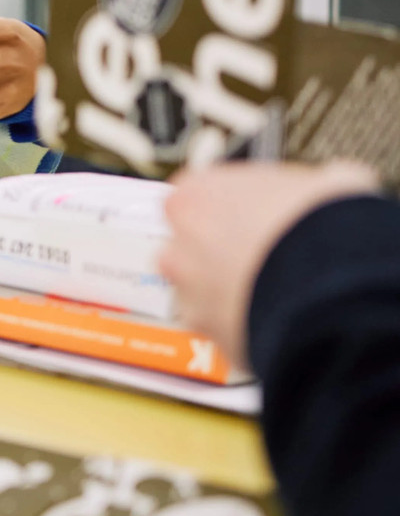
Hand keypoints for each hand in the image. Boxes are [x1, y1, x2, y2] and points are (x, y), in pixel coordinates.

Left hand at [158, 161, 379, 368]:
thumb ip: (308, 186)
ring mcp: (188, 291)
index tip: (253, 216)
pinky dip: (243, 322)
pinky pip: (221, 325)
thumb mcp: (327, 184)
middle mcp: (179, 242)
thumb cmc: (322, 225)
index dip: (230, 208)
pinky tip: (277, 317)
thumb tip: (333, 184)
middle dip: (222, 251)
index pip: (198, 196)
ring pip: (201, 289)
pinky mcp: (207, 331)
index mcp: (196, 193)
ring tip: (274, 291)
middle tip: (265, 255)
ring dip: (229, 290)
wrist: (335, 284)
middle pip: (191, 245)